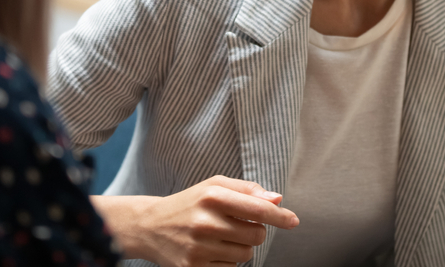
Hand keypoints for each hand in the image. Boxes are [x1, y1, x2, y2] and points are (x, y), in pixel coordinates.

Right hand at [134, 175, 299, 266]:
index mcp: (213, 196)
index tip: (294, 221)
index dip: (280, 216)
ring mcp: (198, 247)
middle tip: (239, 225)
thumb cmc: (191, 203)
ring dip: (241, 246)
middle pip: (256, 235)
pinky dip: (227, 260)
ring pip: (246, 254)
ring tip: (221, 236)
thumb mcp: (215, 186)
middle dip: (255, 231)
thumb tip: (277, 199)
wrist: (150, 226)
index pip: (258, 208)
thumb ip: (247, 190)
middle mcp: (205, 222)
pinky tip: (211, 249)